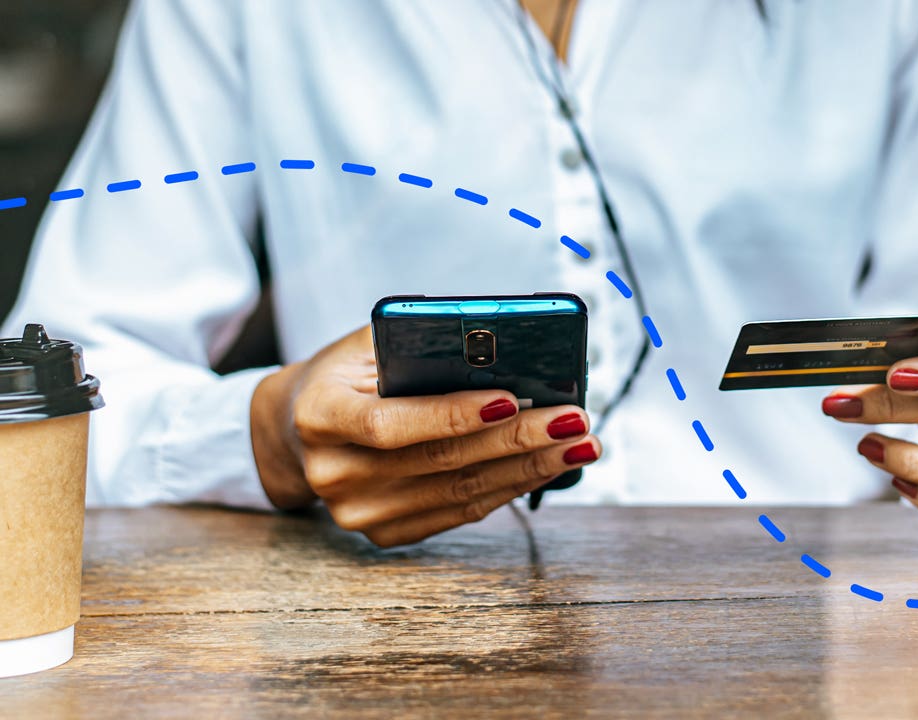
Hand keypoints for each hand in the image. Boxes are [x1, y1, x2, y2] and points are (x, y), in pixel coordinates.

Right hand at [249, 326, 599, 546]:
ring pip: (460, 493)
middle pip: (440, 461)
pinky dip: (510, 488)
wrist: (299, 428)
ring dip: (530, 469)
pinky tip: (547, 468)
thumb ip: (423, 345)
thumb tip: (508, 349)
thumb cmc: (350, 375)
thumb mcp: (369, 345)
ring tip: (579, 445)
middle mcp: (333, 473)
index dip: (453, 415)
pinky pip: (460, 513)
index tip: (512, 400)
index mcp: (320, 416)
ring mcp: (357, 512)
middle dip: (518, 441)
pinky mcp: (384, 534)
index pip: (390, 423)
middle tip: (575, 421)